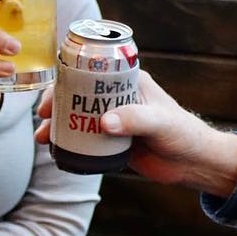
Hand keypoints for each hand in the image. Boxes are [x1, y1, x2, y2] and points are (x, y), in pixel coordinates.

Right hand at [36, 71, 236, 193]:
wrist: (194, 163)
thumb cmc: (183, 133)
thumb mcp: (159, 123)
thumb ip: (134, 120)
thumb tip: (103, 123)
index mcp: (129, 82)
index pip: (92, 72)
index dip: (67, 80)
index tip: (51, 95)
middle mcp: (118, 97)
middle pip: (78, 95)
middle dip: (56, 104)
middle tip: (42, 119)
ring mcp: (114, 119)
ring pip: (78, 118)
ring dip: (58, 125)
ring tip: (43, 138)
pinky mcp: (113, 141)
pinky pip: (85, 139)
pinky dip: (69, 143)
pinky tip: (56, 151)